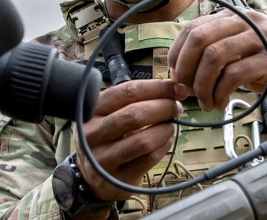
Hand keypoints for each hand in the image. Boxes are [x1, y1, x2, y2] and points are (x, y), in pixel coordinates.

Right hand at [74, 79, 187, 201]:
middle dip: (163, 107)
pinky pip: (148, 159)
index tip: (177, 88)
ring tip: (170, 126)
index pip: (126, 92)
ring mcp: (102, 159)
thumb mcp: (112, 114)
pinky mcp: (117, 179)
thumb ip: (138, 99)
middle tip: (176, 108)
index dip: (156, 87)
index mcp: (90, 111)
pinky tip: (165, 142)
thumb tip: (176, 88)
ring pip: (143, 140)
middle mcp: (91, 134)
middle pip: (134, 115)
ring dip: (165, 129)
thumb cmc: (109, 138)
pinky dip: (163, 147)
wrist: (93, 177)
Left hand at [168, 8, 266, 110]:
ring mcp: (262, 39)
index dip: (177, 53)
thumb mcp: (249, 46)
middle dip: (185, 69)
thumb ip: (222, 49)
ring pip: (214, 56)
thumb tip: (185, 70)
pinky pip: (235, 74)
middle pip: (199, 38)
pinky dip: (220, 92)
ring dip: (202, 85)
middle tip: (186, 91)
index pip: (193, 27)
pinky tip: (220, 103)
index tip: (176, 75)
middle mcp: (248, 22)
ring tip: (205, 102)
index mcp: (238, 16)